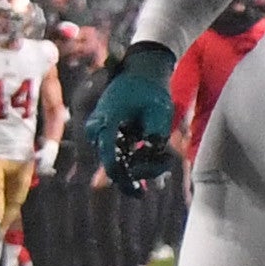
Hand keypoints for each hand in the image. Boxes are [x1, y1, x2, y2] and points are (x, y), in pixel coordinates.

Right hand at [79, 42, 180, 190]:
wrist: (141, 72)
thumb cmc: (151, 90)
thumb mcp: (159, 111)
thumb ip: (156, 135)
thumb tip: (152, 155)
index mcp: (106, 122)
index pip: (110, 159)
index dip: (124, 180)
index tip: (140, 194)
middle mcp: (98, 130)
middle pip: (116, 165)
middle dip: (142, 170)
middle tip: (166, 163)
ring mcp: (101, 134)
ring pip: (119, 162)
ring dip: (142, 165)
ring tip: (165, 158)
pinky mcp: (108, 136)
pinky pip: (120, 156)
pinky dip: (138, 160)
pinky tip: (158, 161)